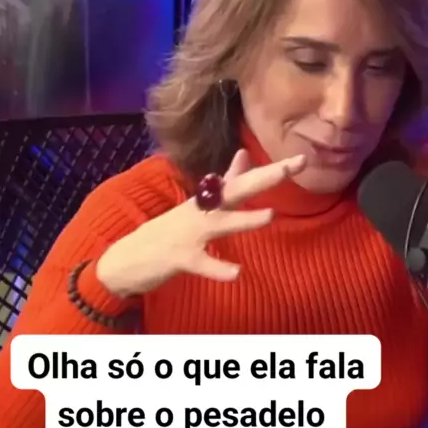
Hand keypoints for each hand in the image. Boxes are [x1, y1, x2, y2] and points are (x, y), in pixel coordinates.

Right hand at [96, 149, 305, 296]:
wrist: (125, 259)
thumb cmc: (168, 232)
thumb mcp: (198, 205)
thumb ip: (224, 182)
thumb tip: (244, 154)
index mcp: (208, 201)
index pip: (245, 180)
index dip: (272, 170)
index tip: (302, 159)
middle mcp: (201, 211)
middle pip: (236, 191)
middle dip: (265, 178)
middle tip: (293, 166)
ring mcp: (189, 234)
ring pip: (221, 224)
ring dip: (245, 220)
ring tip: (271, 215)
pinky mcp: (180, 258)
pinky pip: (202, 264)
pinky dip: (218, 268)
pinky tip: (236, 273)